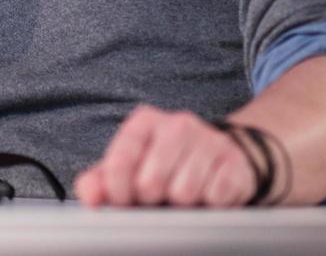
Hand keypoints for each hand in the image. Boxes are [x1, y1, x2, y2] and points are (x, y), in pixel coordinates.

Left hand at [75, 105, 256, 207]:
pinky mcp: (234, 162)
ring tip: (181, 194)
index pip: (119, 162)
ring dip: (181, 203)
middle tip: (157, 196)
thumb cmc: (164, 164)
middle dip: (151, 199)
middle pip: (151, 183)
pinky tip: (206, 193)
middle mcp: (176, 124)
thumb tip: (91, 196)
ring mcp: (208, 140)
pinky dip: (208, 204)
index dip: (117, 191)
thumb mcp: (128, 167)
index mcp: (144, 121)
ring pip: (184, 194)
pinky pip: (215, 198)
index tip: (123, 200)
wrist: (220, 157)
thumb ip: (99, 180)